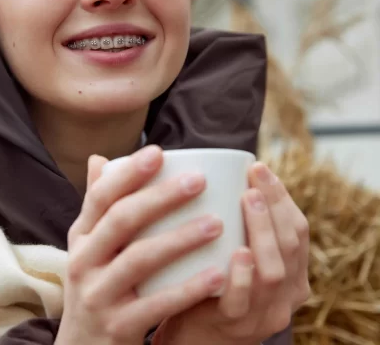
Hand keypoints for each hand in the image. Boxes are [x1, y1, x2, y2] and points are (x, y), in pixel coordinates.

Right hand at [55, 145, 225, 344]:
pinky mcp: (118, 327)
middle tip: (198, 180)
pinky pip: (156, 305)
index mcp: (82, 236)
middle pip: (120, 220)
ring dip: (180, 239)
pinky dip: (188, 289)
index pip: (100, 197)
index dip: (128, 173)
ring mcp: (97, 295)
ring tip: (217, 223)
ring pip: (139, 259)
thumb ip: (98, 204)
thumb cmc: (97, 283)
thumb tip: (99, 158)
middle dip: (159, 197)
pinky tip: (218, 274)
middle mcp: (83, 261)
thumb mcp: (89, 245)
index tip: (158, 152)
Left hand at [151, 162, 309, 344]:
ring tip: (248, 200)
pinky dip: (242, 274)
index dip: (282, 198)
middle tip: (253, 178)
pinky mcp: (233, 325)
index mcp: (292, 274)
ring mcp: (262, 313)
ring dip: (262, 230)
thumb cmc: (215, 282)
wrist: (197, 335)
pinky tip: (238, 251)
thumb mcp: (239, 255)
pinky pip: (242, 301)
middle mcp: (285, 295)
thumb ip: (240, 226)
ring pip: (273, 271)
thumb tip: (222, 171)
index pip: (298, 231)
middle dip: (273, 205)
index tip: (259, 168)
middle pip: (289, 245)